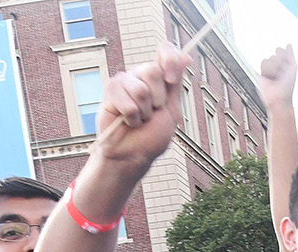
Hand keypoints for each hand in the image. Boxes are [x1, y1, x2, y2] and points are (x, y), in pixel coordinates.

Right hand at [94, 42, 192, 168]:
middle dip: (158, 99)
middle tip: (152, 113)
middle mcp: (141, 75)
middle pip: (152, 71)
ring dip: (143, 111)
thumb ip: (176, 84)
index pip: (165, 51)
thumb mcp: (171, 109)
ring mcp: (125, 82)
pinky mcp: (111, 91)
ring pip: (140, 88)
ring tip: (139, 119)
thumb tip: (187, 57)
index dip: (169, 60)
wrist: (133, 154)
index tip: (171, 80)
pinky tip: (127, 121)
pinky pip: (125, 99)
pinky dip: (131, 116)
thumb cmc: (152, 136)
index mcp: (159, 78)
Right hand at [257, 44, 295, 108]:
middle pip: (276, 53)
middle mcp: (278, 64)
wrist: (278, 96)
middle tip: (282, 74)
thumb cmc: (288, 85)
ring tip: (275, 77)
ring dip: (274, 68)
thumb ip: (290, 55)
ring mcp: (270, 68)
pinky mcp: (262, 72)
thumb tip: (289, 44)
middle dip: (280, 63)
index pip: (282, 50)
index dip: (284, 56)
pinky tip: (270, 77)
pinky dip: (267, 69)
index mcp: (286, 62)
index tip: (287, 66)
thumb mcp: (293, 67)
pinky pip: (263, 62)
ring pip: (269, 58)